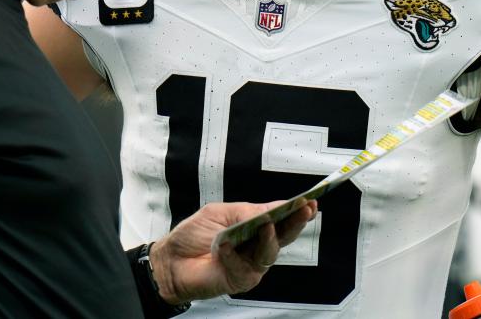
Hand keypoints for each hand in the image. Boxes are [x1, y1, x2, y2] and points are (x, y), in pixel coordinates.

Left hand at [149, 198, 316, 303]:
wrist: (171, 261)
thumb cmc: (194, 235)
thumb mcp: (218, 213)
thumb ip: (245, 212)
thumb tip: (269, 210)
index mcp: (253, 226)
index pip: (279, 218)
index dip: (295, 210)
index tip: (309, 200)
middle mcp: (257, 246)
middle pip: (283, 236)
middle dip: (296, 222)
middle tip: (306, 209)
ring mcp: (251, 264)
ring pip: (270, 252)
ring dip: (269, 238)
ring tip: (266, 224)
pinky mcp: (241, 279)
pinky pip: (244, 267)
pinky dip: (233, 254)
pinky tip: (223, 246)